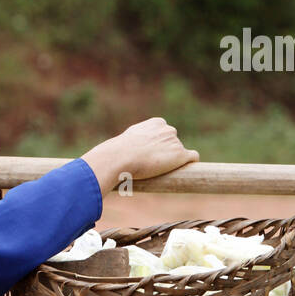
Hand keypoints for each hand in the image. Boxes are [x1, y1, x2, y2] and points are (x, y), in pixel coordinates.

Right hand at [81, 118, 198, 191]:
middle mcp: (168, 129)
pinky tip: (184, 171)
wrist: (120, 158)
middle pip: (173, 143)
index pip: (164, 133)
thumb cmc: (116, 153)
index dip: (157, 147)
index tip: (150, 157)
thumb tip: (101, 161)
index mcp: (155, 123)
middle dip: (167, 153)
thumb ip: (124, 146)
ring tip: (158, 172)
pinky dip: (190, 164)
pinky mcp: (180, 154)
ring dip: (173, 162)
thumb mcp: (121, 143)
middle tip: (153, 167)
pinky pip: (193, 158)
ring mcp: (175, 142)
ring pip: (180, 154)